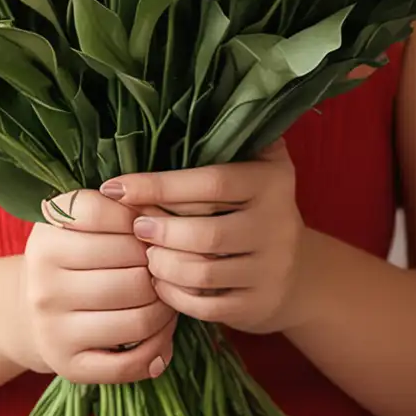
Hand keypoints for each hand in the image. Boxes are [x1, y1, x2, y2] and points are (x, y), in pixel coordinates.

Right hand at [7, 188, 178, 384]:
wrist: (28, 311)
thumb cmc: (69, 260)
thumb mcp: (76, 225)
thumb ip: (117, 209)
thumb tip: (163, 220)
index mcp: (46, 242)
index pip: (104, 217)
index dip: (139, 220)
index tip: (147, 228)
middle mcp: (45, 287)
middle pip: (133, 275)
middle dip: (161, 270)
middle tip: (169, 268)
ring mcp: (55, 330)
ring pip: (139, 320)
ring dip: (166, 310)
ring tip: (167, 297)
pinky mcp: (69, 366)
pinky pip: (130, 364)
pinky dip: (158, 349)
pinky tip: (161, 334)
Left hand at [101, 138, 306, 335]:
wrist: (299, 272)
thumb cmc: (257, 207)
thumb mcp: (258, 166)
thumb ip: (230, 138)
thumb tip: (170, 109)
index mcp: (272, 182)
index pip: (210, 183)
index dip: (159, 185)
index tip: (116, 187)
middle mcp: (278, 225)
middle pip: (205, 233)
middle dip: (159, 230)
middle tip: (134, 226)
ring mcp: (271, 269)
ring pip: (202, 272)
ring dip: (162, 264)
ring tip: (146, 254)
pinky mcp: (258, 305)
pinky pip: (205, 306)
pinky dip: (174, 295)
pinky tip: (159, 281)